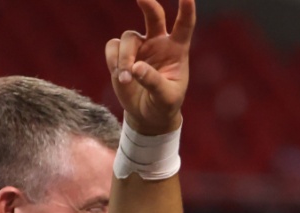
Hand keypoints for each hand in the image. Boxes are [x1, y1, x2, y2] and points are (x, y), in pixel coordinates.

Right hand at [106, 0, 195, 135]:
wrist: (148, 115)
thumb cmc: (164, 104)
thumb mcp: (166, 97)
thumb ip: (153, 82)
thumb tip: (135, 68)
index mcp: (176, 50)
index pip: (184, 25)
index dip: (186, 10)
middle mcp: (158, 43)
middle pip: (154, 16)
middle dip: (148, 5)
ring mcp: (139, 47)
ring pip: (128, 38)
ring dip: (124, 57)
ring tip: (125, 79)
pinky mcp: (121, 55)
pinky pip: (112, 47)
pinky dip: (113, 59)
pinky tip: (118, 75)